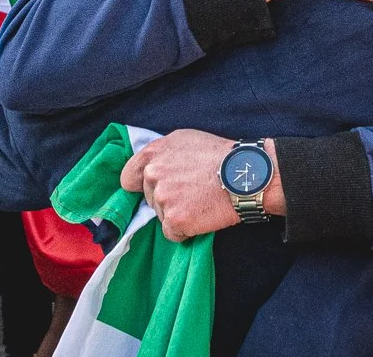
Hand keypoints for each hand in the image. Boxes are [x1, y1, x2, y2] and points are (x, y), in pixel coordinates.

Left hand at [119, 130, 281, 241]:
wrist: (243, 174)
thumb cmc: (218, 155)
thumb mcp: (184, 140)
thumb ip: (162, 154)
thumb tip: (149, 169)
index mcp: (152, 154)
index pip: (128, 179)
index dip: (141, 186)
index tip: (154, 190)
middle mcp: (153, 174)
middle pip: (150, 199)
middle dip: (166, 199)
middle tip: (191, 192)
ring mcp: (162, 198)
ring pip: (161, 216)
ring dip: (177, 214)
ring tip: (200, 202)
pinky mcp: (174, 220)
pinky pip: (172, 234)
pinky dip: (185, 231)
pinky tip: (200, 217)